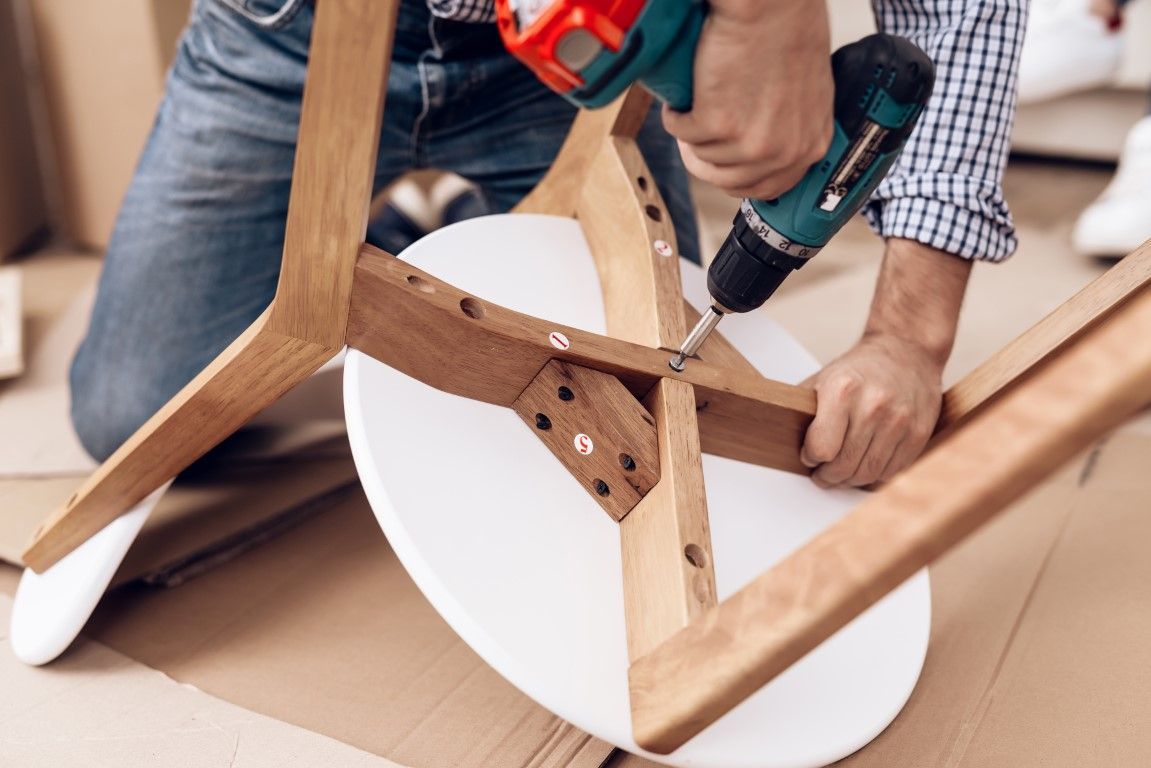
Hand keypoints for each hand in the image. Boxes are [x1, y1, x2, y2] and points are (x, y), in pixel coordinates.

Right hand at [662, 0, 833, 199]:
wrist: (770, 5)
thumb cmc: (790, 29)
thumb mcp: (807, 91)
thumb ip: (791, 125)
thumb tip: (763, 145)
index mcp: (810, 144)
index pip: (769, 187)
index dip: (739, 177)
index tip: (721, 165)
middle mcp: (783, 151)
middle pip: (729, 180)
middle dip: (707, 160)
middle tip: (696, 136)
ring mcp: (751, 143)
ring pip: (701, 158)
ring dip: (691, 134)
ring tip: (693, 106)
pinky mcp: (717, 125)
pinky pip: (681, 132)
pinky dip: (675, 115)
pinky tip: (682, 98)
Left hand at [800, 238, 972, 487]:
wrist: (907, 350)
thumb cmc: (860, 369)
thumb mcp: (824, 380)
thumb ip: (807, 411)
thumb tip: (781, 441)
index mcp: (844, 390)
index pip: (822, 447)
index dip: (811, 457)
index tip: (809, 456)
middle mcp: (874, 405)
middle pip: (845, 465)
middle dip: (828, 477)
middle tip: (822, 476)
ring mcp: (900, 420)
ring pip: (868, 473)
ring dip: (850, 481)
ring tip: (841, 474)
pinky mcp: (919, 433)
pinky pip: (892, 471)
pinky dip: (875, 476)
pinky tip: (865, 467)